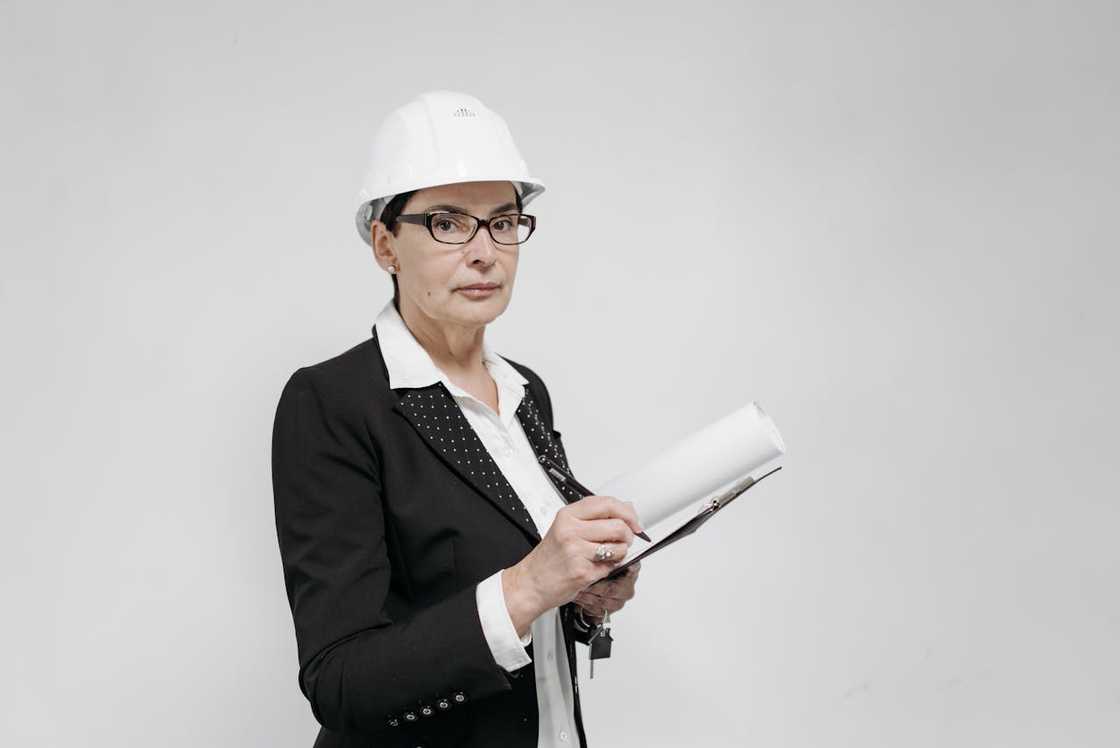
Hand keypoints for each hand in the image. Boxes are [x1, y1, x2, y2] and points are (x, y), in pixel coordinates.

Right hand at [502, 495, 643, 637]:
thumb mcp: (566, 527)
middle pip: (618, 526)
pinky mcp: (582, 572)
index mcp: (568, 515)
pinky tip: (594, 567)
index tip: (634, 522)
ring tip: (606, 556)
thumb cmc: (550, 556)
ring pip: (618, 548)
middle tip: (623, 541)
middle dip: (627, 535)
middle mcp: (571, 531)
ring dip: (619, 554)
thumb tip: (626, 509)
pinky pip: (610, 567)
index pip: (607, 504)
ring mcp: (576, 551)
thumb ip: (594, 516)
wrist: (532, 582)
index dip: (627, 512)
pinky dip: (608, 568)